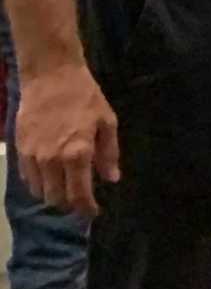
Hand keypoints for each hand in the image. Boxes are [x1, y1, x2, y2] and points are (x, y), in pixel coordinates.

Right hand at [17, 61, 118, 219]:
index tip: (93, 212)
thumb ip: (109, 153)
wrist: (51, 77)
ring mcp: (33, 157)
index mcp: (77, 154)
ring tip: (65, 187)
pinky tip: (49, 175)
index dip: (86, 208)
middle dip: (69, 204)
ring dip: (52, 194)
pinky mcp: (20, 150)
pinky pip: (27, 178)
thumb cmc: (85, 96)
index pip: (79, 195)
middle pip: (56, 199)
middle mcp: (52, 161)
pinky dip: (38, 183)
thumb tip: (111, 179)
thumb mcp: (107, 121)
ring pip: (39, 192)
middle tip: (80, 198)